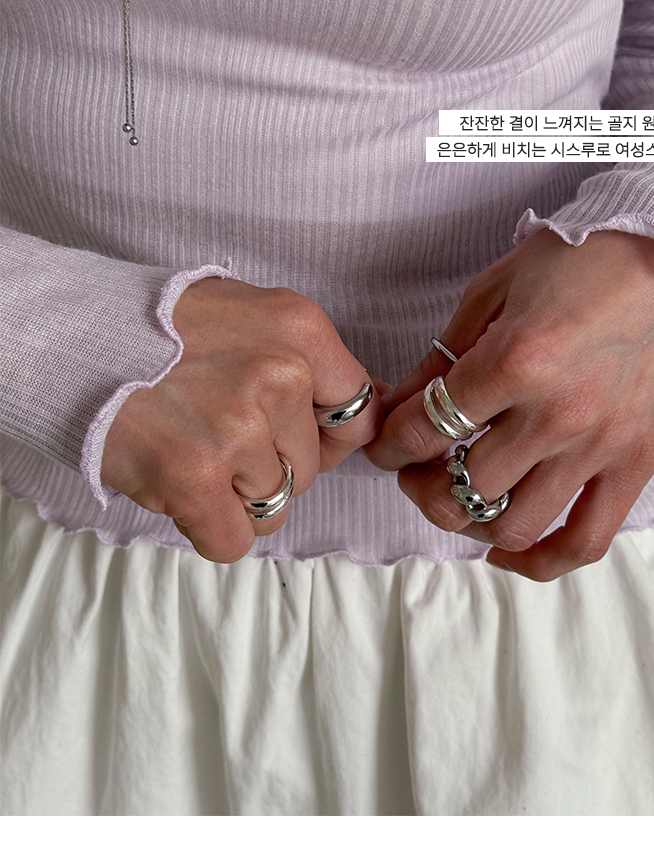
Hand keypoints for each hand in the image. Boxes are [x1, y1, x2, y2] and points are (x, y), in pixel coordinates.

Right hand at [101, 277, 378, 558]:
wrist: (83, 338)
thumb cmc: (164, 327)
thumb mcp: (250, 312)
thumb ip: (308, 359)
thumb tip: (371, 409)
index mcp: (301, 330)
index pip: (357, 414)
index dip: (325, 437)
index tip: (291, 437)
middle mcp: (281, 376)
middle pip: (309, 468)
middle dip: (267, 463)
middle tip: (215, 431)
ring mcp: (239, 430)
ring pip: (273, 507)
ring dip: (234, 496)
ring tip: (192, 451)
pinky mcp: (196, 479)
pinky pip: (233, 540)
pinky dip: (208, 527)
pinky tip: (181, 486)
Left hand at [369, 228, 653, 576]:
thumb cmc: (580, 260)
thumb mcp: (492, 290)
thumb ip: (443, 357)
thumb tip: (399, 407)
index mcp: (516, 361)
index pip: (425, 431)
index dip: (390, 445)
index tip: (387, 445)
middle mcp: (558, 415)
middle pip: (462, 490)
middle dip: (422, 485)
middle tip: (420, 468)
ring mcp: (600, 446)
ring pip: (514, 527)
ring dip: (470, 521)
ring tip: (462, 496)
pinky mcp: (637, 464)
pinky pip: (586, 541)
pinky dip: (542, 562)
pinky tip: (509, 548)